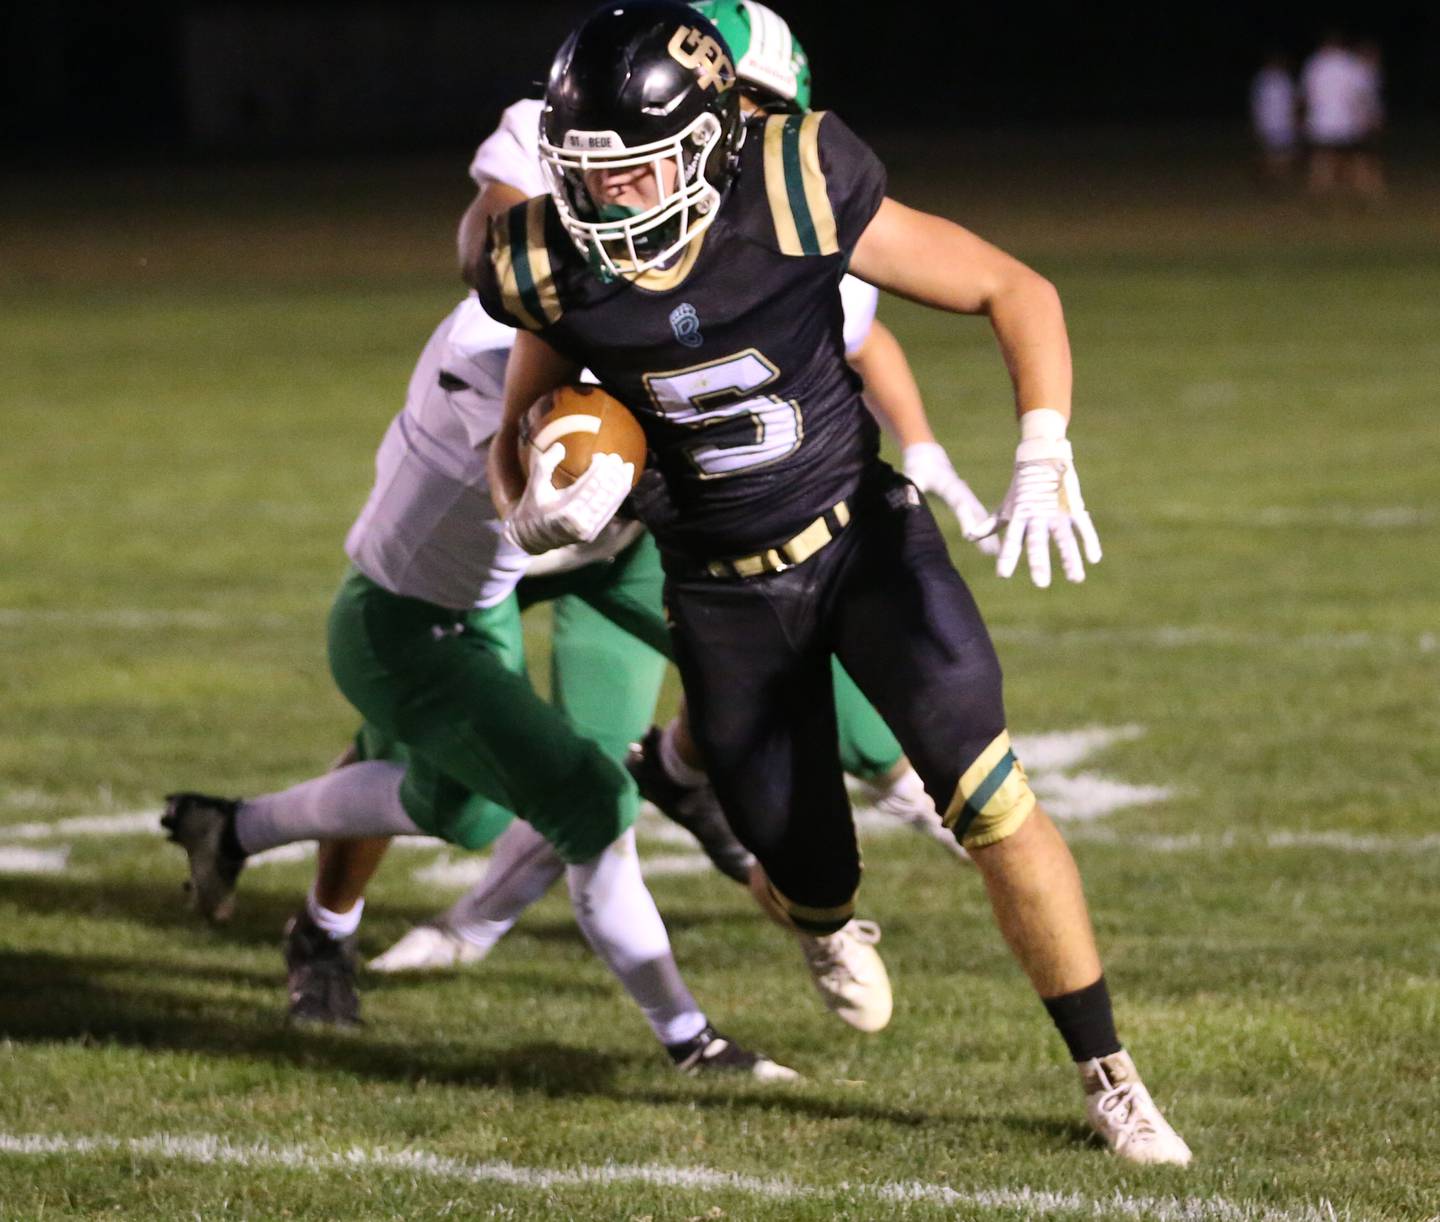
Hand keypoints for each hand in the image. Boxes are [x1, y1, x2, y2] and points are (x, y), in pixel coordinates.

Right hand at [504, 443, 634, 554]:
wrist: (531, 539)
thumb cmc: (532, 508)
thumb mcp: (534, 484)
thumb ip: (545, 463)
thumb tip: (560, 446)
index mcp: (565, 511)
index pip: (589, 486)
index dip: (599, 470)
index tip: (601, 456)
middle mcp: (580, 523)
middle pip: (603, 494)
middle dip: (613, 474)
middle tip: (616, 457)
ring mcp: (588, 530)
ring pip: (610, 503)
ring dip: (619, 483)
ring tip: (624, 466)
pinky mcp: (593, 532)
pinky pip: (610, 511)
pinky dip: (619, 495)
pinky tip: (624, 481)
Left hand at [901, 442, 999, 555]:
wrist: (929, 456)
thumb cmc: (918, 468)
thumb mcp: (912, 477)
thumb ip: (911, 490)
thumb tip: (909, 503)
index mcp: (950, 486)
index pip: (961, 504)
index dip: (966, 519)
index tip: (970, 536)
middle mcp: (963, 492)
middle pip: (978, 513)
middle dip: (986, 532)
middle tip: (992, 552)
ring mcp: (968, 497)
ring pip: (983, 517)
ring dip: (991, 534)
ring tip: (997, 554)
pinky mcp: (968, 502)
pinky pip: (981, 518)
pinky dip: (988, 532)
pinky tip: (994, 547)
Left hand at [976, 435, 1101, 586]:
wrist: (1042, 455)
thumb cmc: (1021, 487)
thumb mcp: (1006, 506)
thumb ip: (990, 524)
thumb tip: (969, 538)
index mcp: (1020, 517)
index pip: (1012, 541)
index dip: (1007, 557)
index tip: (1003, 575)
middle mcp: (1037, 516)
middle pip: (1038, 542)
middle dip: (1039, 562)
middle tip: (1041, 584)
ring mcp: (1056, 511)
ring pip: (1064, 538)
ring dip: (1070, 558)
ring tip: (1076, 579)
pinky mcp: (1073, 506)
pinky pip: (1083, 526)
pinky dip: (1090, 541)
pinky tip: (1094, 558)